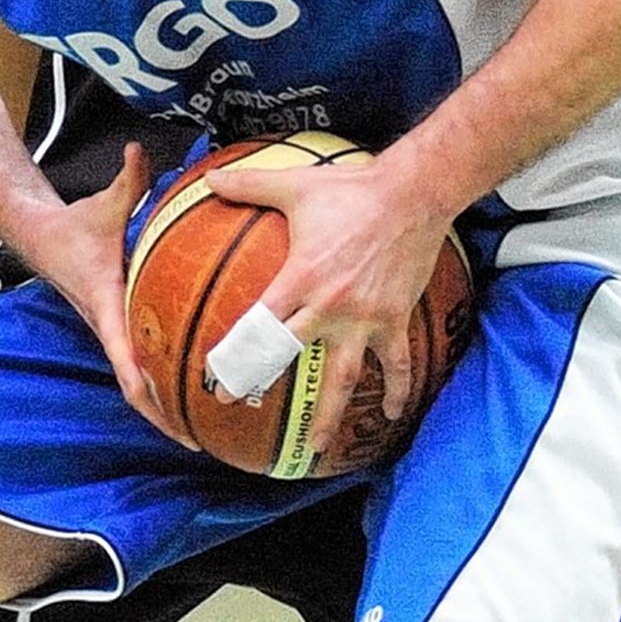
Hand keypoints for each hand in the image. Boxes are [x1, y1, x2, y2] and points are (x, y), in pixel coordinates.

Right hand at [41, 143, 197, 449]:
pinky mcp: (117, 329)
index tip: (179, 422)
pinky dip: (160, 384)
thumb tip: (140, 150)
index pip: (127, 363)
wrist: (40, 236)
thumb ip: (129, 179)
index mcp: (106, 307)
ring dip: (164, 409)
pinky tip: (190, 391)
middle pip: (136, 391)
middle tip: (203, 443)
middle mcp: (109, 328)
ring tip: (204, 432)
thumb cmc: (75, 224)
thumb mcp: (105, 204)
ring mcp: (112, 333)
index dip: (152, 396)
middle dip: (166, 420)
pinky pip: (139, 365)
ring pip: (137, 384)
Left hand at [207, 152, 449, 452]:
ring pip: (344, 378)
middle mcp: (330, 305)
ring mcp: (365, 318)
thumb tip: (207, 176)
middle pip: (290, 355)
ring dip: (329, 414)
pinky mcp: (394, 318)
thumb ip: (248, 184)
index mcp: (300, 277)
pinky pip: (395, 363)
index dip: (234, 350)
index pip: (258, 323)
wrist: (413, 194)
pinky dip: (396, 390)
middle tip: (237, 405)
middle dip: (261, 382)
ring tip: (315, 445)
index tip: (214, 373)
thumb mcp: (294, 185)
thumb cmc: (351, 189)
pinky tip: (391, 414)